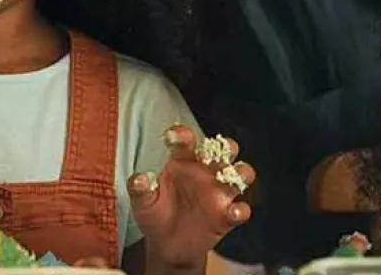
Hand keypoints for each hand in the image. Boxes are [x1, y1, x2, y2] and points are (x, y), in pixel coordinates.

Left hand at [129, 125, 254, 272]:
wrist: (166, 245)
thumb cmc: (155, 214)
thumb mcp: (142, 202)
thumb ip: (140, 189)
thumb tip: (140, 179)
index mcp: (183, 161)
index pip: (186, 142)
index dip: (182, 135)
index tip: (172, 136)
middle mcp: (205, 172)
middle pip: (224, 150)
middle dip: (224, 146)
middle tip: (213, 152)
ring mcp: (219, 193)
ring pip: (241, 173)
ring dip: (241, 172)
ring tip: (232, 176)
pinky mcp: (226, 216)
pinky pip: (241, 209)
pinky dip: (240, 210)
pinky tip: (233, 212)